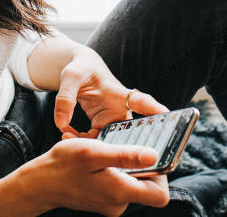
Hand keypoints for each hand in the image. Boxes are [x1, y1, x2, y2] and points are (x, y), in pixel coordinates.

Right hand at [20, 138, 169, 215]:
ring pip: (132, 183)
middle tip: (125, 145)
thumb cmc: (64, 165)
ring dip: (125, 165)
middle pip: (148, 188)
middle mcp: (118, 203)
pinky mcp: (103, 200)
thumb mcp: (94, 152)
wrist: (39, 183)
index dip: (163, 176)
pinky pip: (119, 184)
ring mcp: (111, 203)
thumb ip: (125, 155)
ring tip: (106, 151)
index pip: (160, 195)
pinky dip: (114, 170)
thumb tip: (154, 156)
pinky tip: (98, 159)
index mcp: (120, 192)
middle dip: (141, 164)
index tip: (152, 155)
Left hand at [54, 48, 168, 138]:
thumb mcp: (70, 77)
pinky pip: (95, 141)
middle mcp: (121, 109)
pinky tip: (66, 133)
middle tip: (105, 155)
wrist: (80, 73)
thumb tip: (61, 123)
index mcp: (119, 93)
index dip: (154, 110)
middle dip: (121, 146)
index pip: (141, 102)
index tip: (166, 116)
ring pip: (110, 141)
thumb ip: (65, 97)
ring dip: (91, 144)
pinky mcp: (102, 127)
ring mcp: (113, 120)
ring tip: (66, 136)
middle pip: (130, 132)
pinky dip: (81, 141)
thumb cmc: (80, 70)